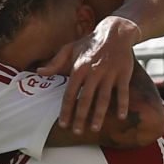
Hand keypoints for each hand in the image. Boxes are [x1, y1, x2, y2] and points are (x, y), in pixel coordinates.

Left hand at [40, 13, 140, 134]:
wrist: (115, 31)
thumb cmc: (89, 42)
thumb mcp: (69, 49)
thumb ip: (55, 63)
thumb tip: (39, 72)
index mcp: (79, 68)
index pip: (70, 93)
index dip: (66, 110)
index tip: (63, 124)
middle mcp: (94, 72)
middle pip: (85, 99)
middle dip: (80, 117)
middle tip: (76, 131)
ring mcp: (109, 73)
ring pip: (103, 98)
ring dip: (99, 115)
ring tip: (94, 129)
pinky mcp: (123, 73)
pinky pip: (123, 91)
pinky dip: (123, 104)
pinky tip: (121, 117)